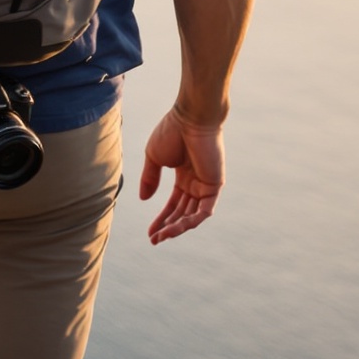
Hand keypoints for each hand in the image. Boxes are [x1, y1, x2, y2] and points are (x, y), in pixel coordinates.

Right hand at [138, 107, 224, 243]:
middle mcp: (196, 182)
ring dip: (176, 228)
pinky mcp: (214, 186)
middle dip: (168, 227)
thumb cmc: (172, 131)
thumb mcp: (154, 158)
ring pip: (192, 216)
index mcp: (184, 175)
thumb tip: (144, 200)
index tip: (150, 232)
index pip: (174, 204)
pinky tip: (174, 229)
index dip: (162, 218)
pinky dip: (189, 222)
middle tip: (154, 239)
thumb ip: (149, 179)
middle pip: (182, 212)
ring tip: (160, 237)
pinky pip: (203, 212)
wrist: (191, 118)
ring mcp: (206, 185)